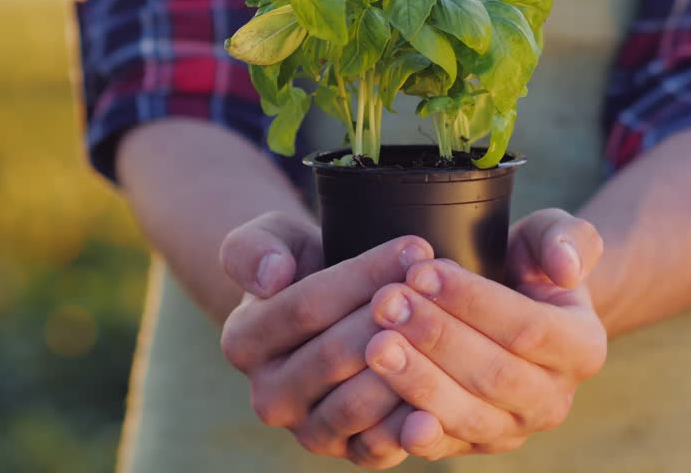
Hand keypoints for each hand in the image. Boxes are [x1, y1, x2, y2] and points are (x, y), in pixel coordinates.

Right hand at [219, 212, 433, 467]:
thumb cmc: (301, 268)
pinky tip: (445, 390)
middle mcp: (267, 396)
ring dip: (408, 366)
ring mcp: (307, 430)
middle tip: (440, 286)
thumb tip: (272, 275)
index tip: (415, 248)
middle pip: (336, 355)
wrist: (322, 317)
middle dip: (395, 316)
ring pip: (358, 403)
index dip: (366, 275)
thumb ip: (254, 248)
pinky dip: (411, 423)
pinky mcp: (347, 453)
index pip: (308, 306)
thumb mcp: (273, 239)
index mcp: (242, 342)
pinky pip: (379, 445)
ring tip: (448, 327)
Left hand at [358, 208, 606, 460]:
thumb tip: (567, 268)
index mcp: (583, 347)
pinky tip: (384, 414)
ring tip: (376, 343)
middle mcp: (555, 398)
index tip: (423, 271)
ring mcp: (516, 429)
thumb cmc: (529, 266)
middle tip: (387, 303)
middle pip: (495, 375)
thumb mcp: (552, 236)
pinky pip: (446, 447)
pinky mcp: (477, 447)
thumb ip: (568, 239)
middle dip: (436, 337)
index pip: (528, 328)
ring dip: (418, 381)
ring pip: (468, 415)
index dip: (473, 301)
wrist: (513, 309)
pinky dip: (416, 435)